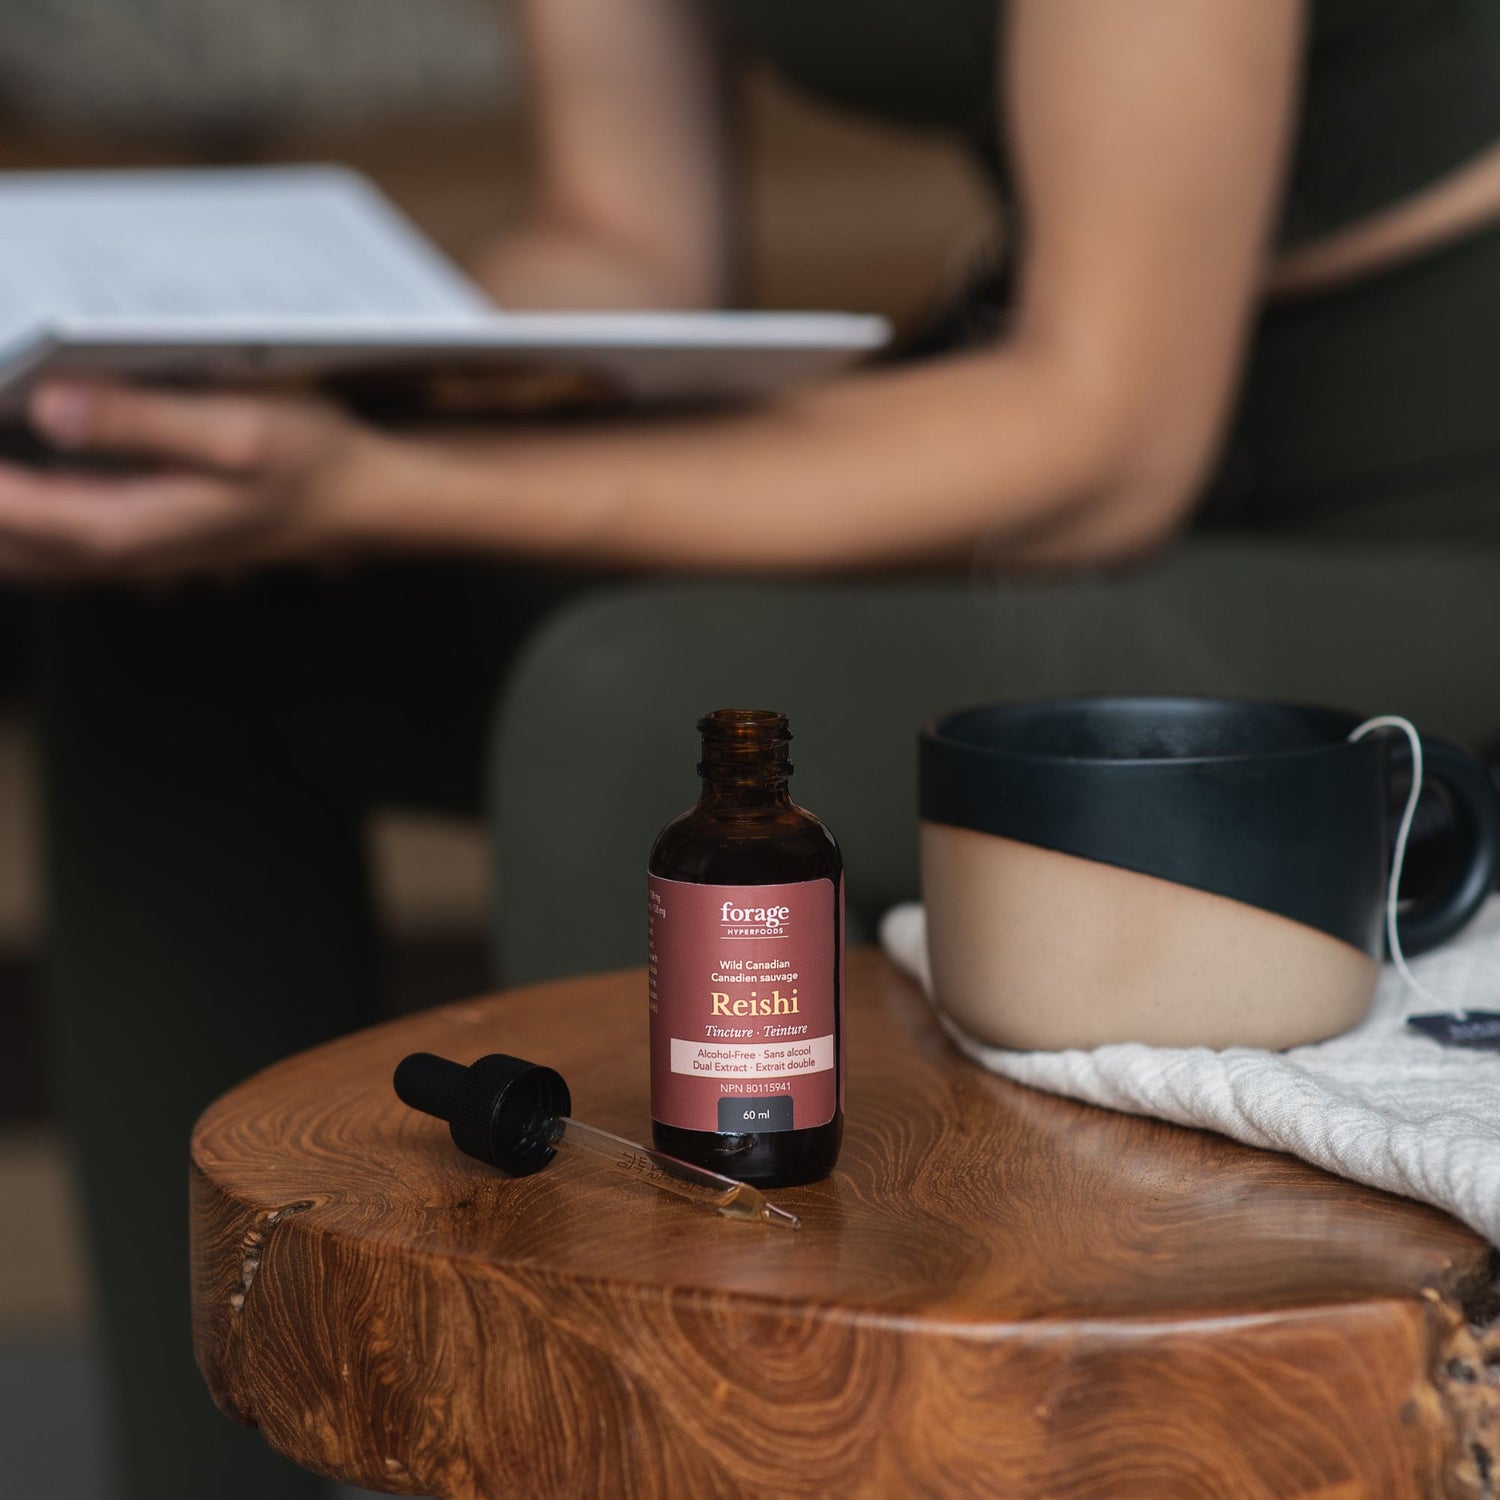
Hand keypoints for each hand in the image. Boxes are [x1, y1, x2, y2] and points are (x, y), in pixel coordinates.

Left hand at [0, 382, 385, 581]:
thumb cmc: (307, 462)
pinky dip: (16, 511)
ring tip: (5, 426)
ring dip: (2, 504)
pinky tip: (23, 455)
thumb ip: (142, 422)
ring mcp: (119, 556)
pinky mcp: (130, 543)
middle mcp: (109, 554)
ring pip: (13, 549)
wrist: (354, 500)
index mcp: (120, 526)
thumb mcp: (238, 428)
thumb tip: (48, 407)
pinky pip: (40, 542)